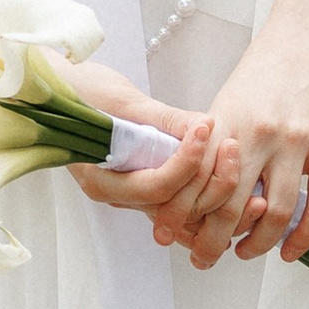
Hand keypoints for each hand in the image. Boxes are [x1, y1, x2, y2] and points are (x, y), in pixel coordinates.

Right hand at [60, 60, 243, 241]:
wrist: (59, 92)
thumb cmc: (80, 92)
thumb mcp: (119, 101)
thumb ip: (161, 120)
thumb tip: (203, 127)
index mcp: (102, 180)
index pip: (155, 187)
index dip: (186, 162)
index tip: (206, 128)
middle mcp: (118, 195)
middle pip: (175, 210)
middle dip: (213, 187)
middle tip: (234, 150)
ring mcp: (133, 193)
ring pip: (184, 216)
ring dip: (219, 200)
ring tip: (249, 182)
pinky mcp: (147, 184)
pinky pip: (183, 205)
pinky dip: (210, 201)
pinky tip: (237, 188)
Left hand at [190, 2, 308, 269]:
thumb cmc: (270, 62)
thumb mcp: (231, 96)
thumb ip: (217, 139)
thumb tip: (199, 185)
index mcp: (226, 121)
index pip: (196, 181)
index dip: (181, 214)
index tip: (170, 236)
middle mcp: (257, 134)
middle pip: (229, 205)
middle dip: (211, 241)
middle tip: (203, 260)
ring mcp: (296, 140)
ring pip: (275, 211)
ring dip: (257, 243)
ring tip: (245, 254)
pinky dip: (304, 234)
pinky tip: (290, 250)